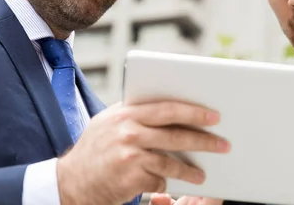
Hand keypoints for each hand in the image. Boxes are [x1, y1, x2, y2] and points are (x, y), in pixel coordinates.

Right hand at [56, 101, 229, 204]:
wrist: (70, 182)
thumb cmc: (95, 149)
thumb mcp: (110, 122)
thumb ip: (136, 113)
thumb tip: (175, 107)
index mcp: (125, 113)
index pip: (167, 108)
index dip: (193, 111)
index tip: (214, 116)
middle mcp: (127, 131)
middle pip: (175, 134)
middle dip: (203, 140)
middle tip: (223, 144)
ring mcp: (129, 156)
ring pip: (171, 162)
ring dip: (191, 170)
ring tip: (203, 175)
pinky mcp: (130, 178)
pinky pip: (158, 180)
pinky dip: (165, 183)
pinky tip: (170, 186)